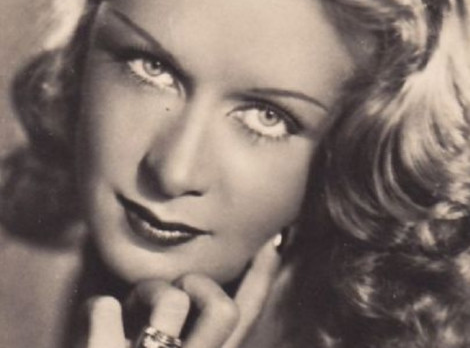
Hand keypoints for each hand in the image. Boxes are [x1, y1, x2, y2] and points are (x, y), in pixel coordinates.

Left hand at [80, 236, 282, 347]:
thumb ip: (204, 337)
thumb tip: (210, 297)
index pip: (245, 321)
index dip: (262, 280)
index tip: (269, 244)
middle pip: (225, 310)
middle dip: (199, 285)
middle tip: (175, 289)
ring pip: (172, 296)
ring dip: (146, 289)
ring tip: (129, 309)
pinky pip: (105, 305)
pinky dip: (95, 308)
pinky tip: (92, 322)